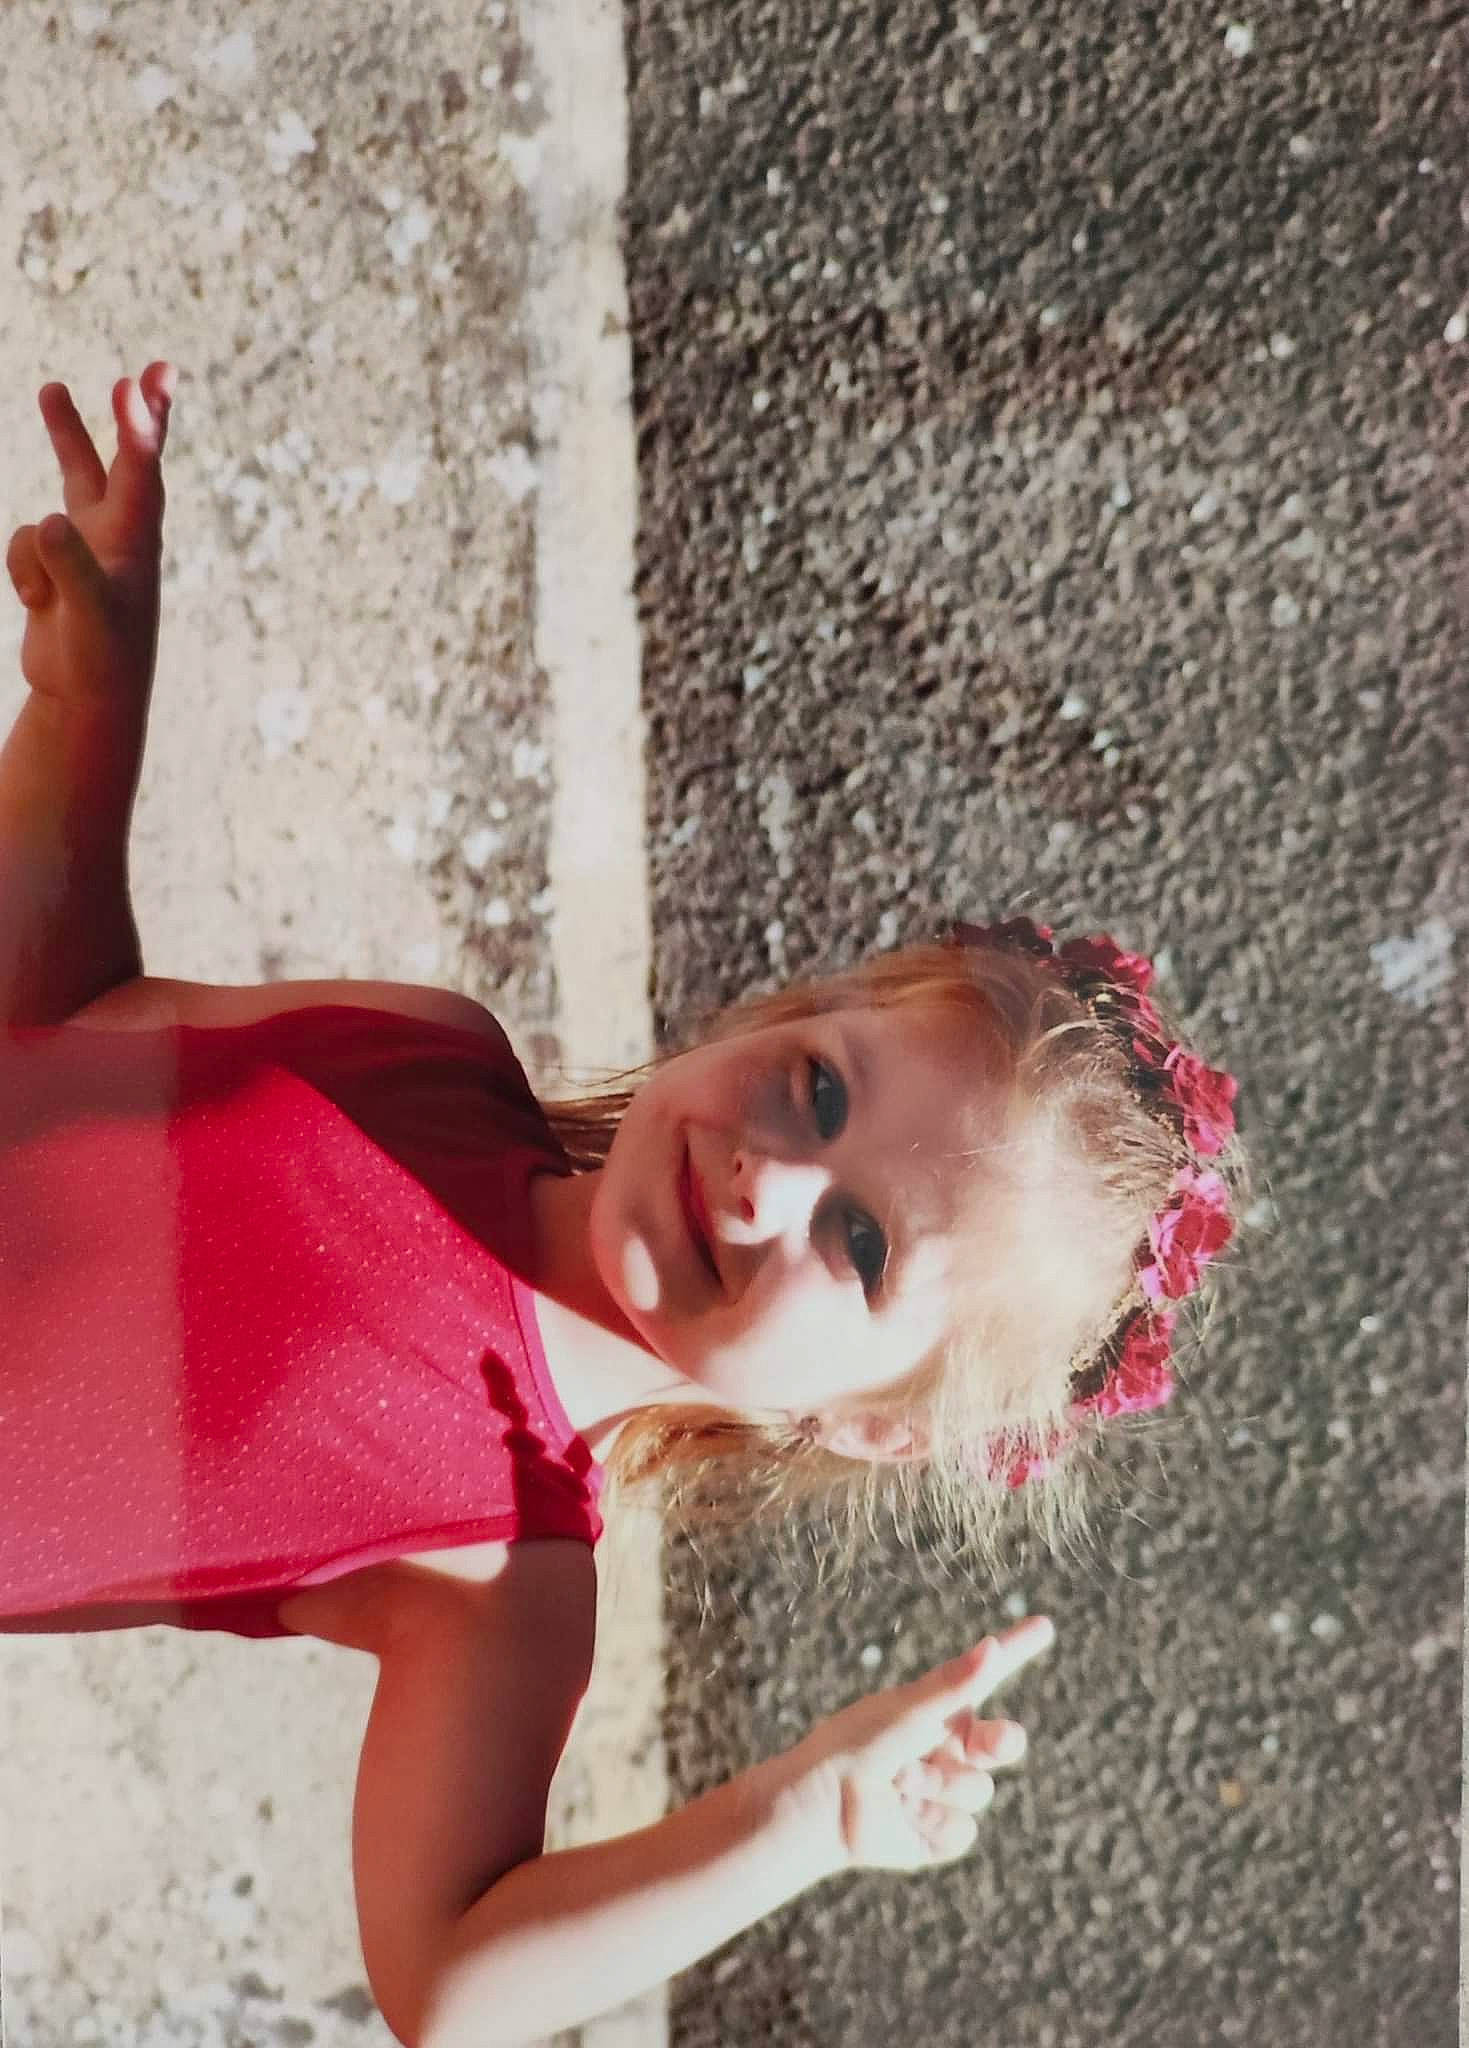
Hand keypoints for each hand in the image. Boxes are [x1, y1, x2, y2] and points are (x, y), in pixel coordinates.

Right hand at [5, 362, 177, 715]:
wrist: (86, 703)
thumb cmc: (101, 662)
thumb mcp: (88, 616)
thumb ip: (70, 568)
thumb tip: (48, 522)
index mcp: (136, 541)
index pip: (141, 472)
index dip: (139, 427)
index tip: (139, 384)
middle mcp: (119, 536)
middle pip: (123, 461)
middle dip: (130, 415)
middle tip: (151, 370)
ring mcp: (88, 548)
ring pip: (74, 480)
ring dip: (65, 437)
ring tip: (52, 388)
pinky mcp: (59, 565)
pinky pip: (26, 543)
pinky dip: (22, 568)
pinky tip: (36, 603)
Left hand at [777, 1615, 1054, 1874]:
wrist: (823, 1807)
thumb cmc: (858, 1747)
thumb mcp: (908, 1712)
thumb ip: (955, 1687)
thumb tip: (993, 1646)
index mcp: (939, 1708)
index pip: (987, 1675)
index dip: (1017, 1650)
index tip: (1045, 1625)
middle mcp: (947, 1746)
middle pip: (1003, 1742)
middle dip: (1002, 1742)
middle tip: (986, 1743)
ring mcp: (945, 1790)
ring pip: (979, 1790)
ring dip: (942, 1787)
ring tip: (900, 1782)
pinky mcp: (937, 1833)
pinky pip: (962, 1831)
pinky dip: (933, 1823)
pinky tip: (902, 1817)